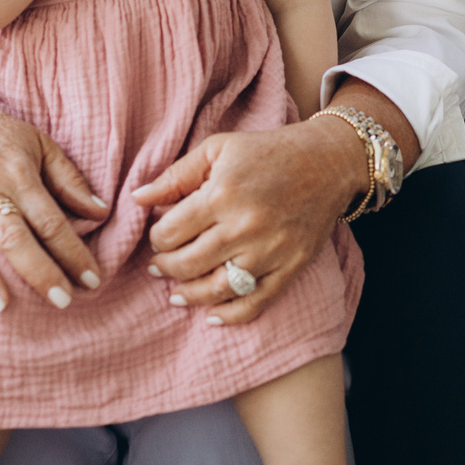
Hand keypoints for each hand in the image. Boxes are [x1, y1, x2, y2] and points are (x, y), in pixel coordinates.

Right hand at [0, 60, 114, 320]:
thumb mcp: (40, 144)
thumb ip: (70, 180)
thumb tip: (102, 212)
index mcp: (18, 177)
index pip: (51, 221)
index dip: (73, 252)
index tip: (92, 280)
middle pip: (13, 236)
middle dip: (39, 271)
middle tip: (62, 302)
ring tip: (0, 308)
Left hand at [133, 116, 367, 325]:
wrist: (328, 161)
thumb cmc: (268, 151)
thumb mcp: (218, 149)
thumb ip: (176, 175)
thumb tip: (136, 198)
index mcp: (222, 194)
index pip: (169, 233)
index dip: (157, 238)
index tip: (160, 235)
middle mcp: (245, 227)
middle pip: (187, 265)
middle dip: (165, 267)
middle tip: (159, 265)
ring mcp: (270, 251)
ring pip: (216, 289)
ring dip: (189, 295)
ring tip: (176, 292)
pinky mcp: (291, 267)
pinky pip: (255, 302)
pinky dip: (230, 315)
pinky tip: (212, 314)